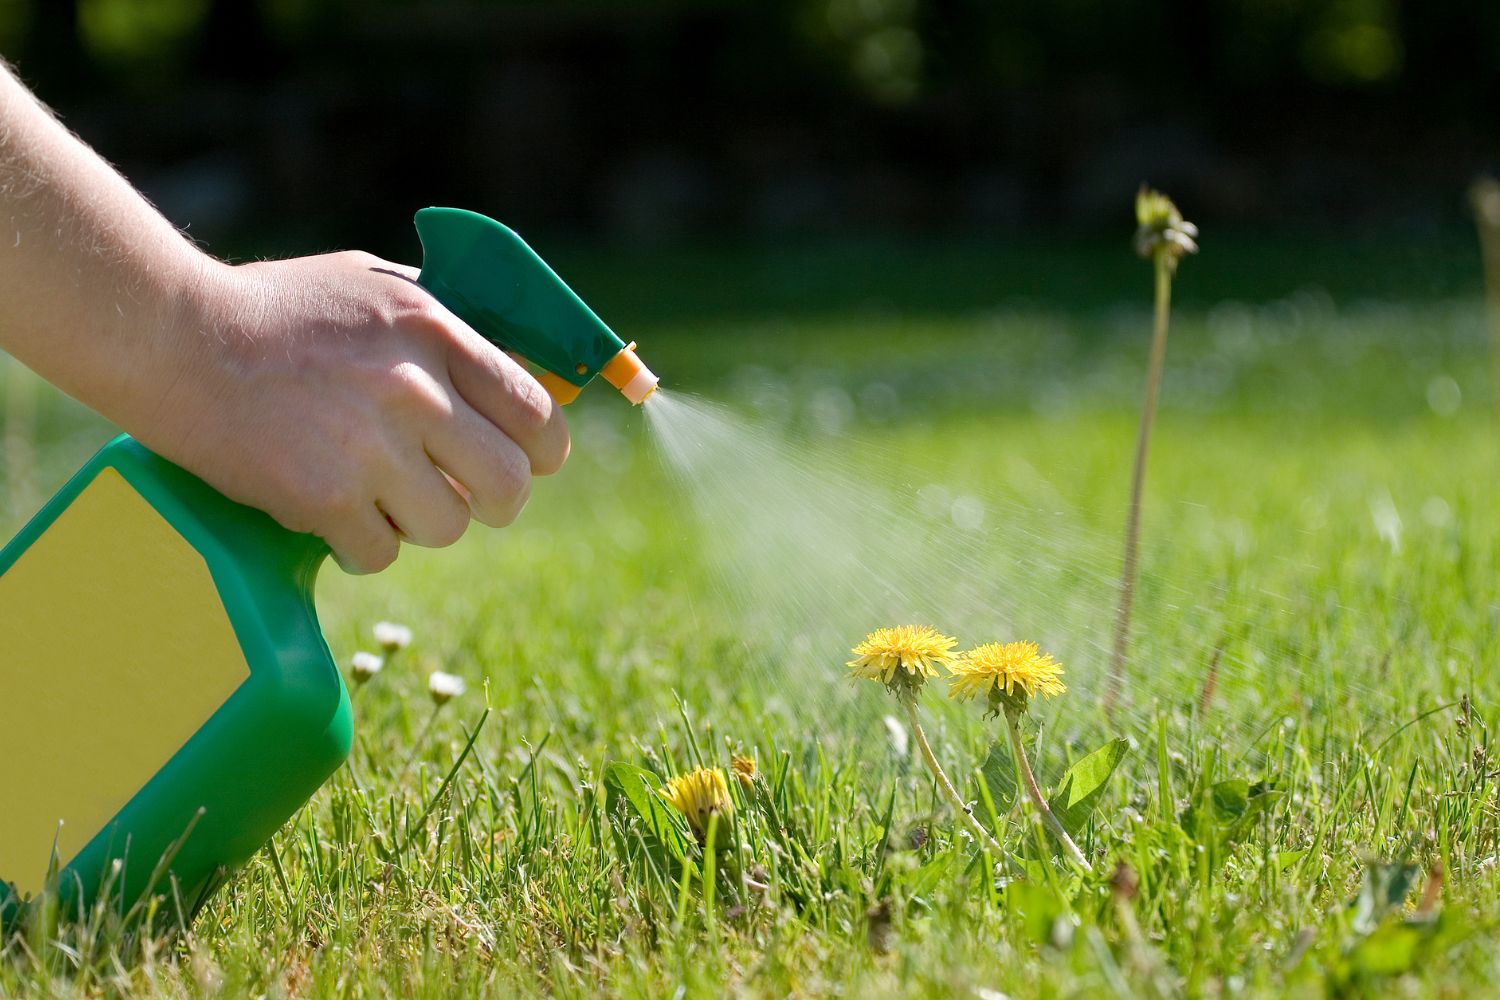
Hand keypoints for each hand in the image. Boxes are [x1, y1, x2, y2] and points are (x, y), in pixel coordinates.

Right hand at [141, 252, 569, 573]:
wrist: (174, 337)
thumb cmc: (278, 310)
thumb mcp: (377, 288)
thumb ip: (449, 326)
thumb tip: (520, 368)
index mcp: (436, 332)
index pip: (536, 412)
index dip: (544, 450)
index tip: (531, 462)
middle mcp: (415, 389)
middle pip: (509, 484)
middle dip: (494, 501)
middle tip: (463, 496)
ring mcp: (370, 446)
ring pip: (448, 526)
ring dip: (421, 522)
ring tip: (379, 494)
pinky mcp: (323, 498)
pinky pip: (381, 553)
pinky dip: (361, 544)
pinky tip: (333, 512)